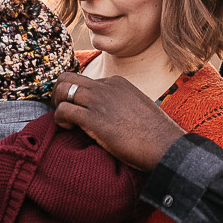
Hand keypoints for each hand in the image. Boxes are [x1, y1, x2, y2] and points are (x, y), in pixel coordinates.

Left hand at [52, 73, 186, 170]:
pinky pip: (63, 110)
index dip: (77, 96)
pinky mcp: (93, 118)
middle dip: (59, 93)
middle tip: (63, 111)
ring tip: (65, 121)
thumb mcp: (138, 108)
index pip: (86, 81)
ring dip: (57, 105)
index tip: (78, 110)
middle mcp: (106, 86)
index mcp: (117, 82)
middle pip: (68, 78)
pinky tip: (68, 129)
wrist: (165, 145)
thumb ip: (123, 105)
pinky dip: (59, 119)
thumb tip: (115, 116)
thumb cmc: (155, 133)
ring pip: (62, 89)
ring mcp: (98, 100)